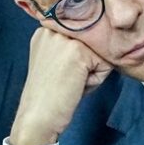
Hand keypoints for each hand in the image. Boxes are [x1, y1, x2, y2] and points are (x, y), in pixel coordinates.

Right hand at [9, 27, 112, 144]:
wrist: (37, 117)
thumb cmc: (49, 95)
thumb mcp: (54, 60)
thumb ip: (69, 45)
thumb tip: (101, 37)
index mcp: (45, 28)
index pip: (82, 35)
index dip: (79, 58)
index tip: (60, 73)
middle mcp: (54, 28)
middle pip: (92, 42)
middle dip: (87, 63)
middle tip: (65, 79)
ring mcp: (66, 37)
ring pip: (100, 52)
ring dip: (91, 71)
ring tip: (70, 82)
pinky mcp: (79, 52)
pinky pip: (105, 64)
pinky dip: (96, 80)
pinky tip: (75, 86)